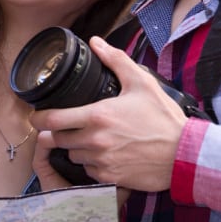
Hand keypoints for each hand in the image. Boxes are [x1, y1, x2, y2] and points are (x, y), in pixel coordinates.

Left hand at [31, 36, 187, 191]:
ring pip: (73, 155)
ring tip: (91, 139)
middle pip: (58, 139)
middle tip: (67, 126)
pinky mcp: (110, 178)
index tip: (37, 117)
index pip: (52, 120)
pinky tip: (105, 155)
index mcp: (97, 115)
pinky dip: (92, 164)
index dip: (39, 118)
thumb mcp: (142, 83)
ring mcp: (101, 161)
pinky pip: (89, 171)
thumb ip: (116, 60)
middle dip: (59, 132)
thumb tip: (96, 42)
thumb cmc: (164, 119)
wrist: (184, 154)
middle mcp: (94, 140)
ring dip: (76, 148)